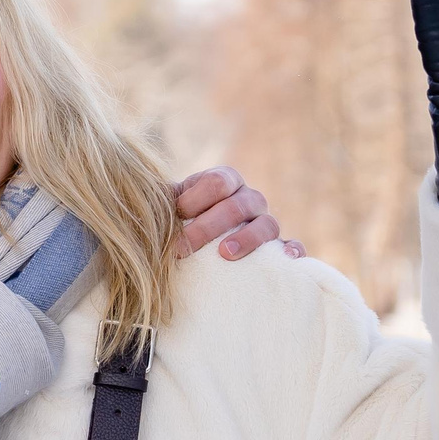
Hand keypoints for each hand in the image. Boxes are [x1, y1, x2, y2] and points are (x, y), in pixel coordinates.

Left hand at [172, 166, 304, 259]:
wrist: (200, 240)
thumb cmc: (182, 220)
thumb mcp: (171, 205)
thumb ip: (161, 201)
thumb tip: (145, 205)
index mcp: (224, 181)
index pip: (217, 181)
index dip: (195, 198)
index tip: (176, 214)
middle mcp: (249, 198)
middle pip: (237, 205)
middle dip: (207, 226)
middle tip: (182, 247)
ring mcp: (266, 222)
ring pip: (266, 225)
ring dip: (246, 239)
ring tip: (224, 254)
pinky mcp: (278, 247)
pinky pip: (293, 245)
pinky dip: (292, 250)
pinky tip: (286, 258)